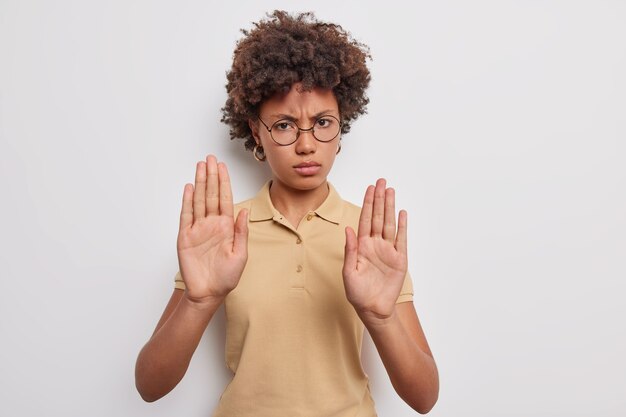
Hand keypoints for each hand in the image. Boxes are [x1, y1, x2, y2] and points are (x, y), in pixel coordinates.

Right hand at [176, 155, 247, 303]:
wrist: (209, 293)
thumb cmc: (226, 277)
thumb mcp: (240, 254)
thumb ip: (241, 232)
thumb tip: (244, 210)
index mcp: (226, 227)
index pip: (224, 199)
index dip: (223, 182)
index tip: (222, 167)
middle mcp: (211, 224)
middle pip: (211, 195)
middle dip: (211, 176)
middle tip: (210, 158)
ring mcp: (197, 229)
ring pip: (198, 201)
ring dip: (199, 183)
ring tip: (200, 166)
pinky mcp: (185, 237)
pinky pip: (186, 216)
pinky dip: (187, 202)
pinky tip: (188, 188)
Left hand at [343, 178, 407, 320]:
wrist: (373, 309)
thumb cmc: (358, 293)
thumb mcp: (349, 272)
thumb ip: (350, 250)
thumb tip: (349, 229)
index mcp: (362, 246)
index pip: (365, 220)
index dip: (367, 204)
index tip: (369, 188)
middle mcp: (375, 244)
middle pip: (378, 217)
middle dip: (379, 199)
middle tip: (381, 181)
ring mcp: (388, 250)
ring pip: (389, 223)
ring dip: (390, 207)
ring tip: (391, 190)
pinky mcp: (399, 259)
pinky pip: (402, 239)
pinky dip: (403, 226)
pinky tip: (402, 212)